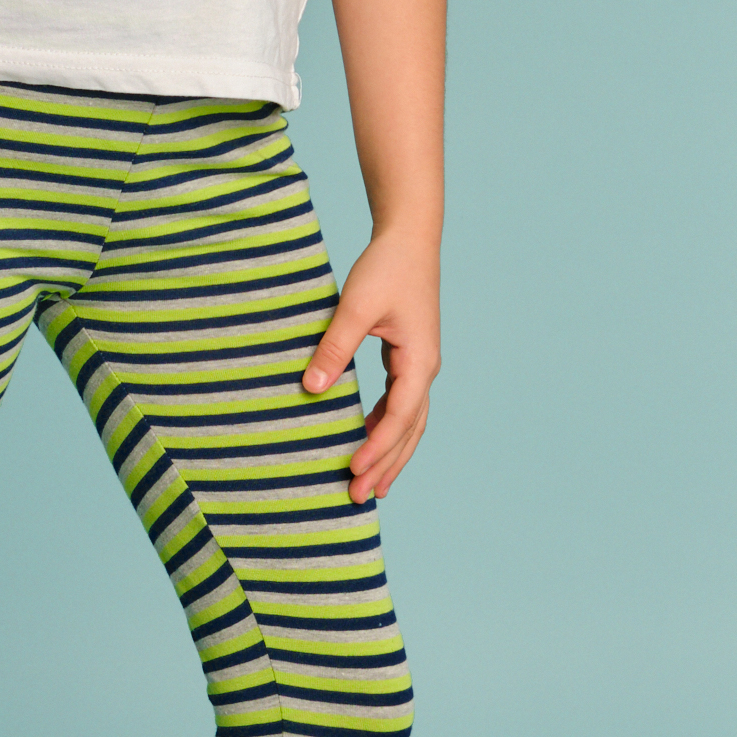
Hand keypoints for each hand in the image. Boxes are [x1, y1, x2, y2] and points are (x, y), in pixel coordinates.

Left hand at [301, 232, 440, 503]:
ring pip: (408, 422)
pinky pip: (400, 405)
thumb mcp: (356, 307)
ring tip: (370, 487)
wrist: (409, 238)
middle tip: (359, 498)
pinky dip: (386, 428)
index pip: (400, 417)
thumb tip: (311, 390)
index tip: (352, 469)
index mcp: (419, 362)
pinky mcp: (408, 358)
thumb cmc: (385, 268)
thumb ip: (334, 348)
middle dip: (386, 465)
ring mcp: (419, 365)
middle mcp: (425, 369)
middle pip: (409, 430)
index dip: (376, 446)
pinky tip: (366, 441)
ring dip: (390, 453)